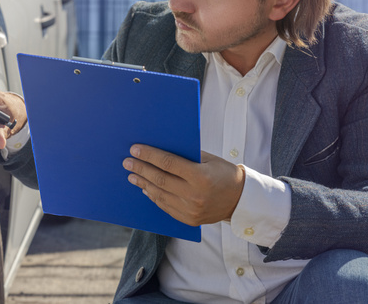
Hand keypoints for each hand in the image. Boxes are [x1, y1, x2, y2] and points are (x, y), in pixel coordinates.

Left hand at [123, 146, 244, 225]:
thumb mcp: (208, 159)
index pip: (168, 163)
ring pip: (159, 194)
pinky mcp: (188, 219)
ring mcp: (190, 210)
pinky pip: (165, 206)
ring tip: (132, 175)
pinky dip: (153, 196)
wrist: (240, 200)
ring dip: (143, 183)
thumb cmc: (223, 173)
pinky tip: (145, 188)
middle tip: (127, 162)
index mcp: (200, 176)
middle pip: (160, 179)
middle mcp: (194, 195)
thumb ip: (186, 155)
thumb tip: (159, 148)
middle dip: (141, 169)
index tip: (135, 149)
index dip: (149, 155)